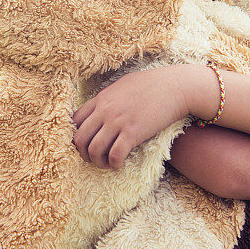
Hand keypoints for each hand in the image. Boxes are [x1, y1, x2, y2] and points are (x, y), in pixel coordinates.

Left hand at [71, 66, 189, 169]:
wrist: (175, 86)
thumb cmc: (152, 84)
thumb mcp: (123, 85)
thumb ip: (108, 97)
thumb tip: (100, 107)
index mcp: (101, 98)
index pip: (74, 121)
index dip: (75, 136)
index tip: (86, 143)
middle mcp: (105, 110)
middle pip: (79, 139)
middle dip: (82, 153)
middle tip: (93, 158)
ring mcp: (118, 122)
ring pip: (93, 150)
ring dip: (98, 162)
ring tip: (107, 163)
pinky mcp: (133, 133)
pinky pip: (114, 155)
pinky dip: (114, 164)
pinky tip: (120, 164)